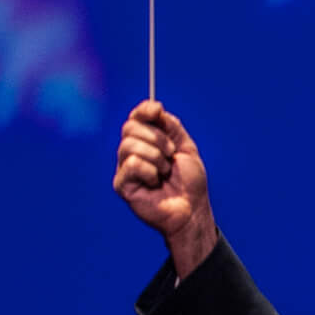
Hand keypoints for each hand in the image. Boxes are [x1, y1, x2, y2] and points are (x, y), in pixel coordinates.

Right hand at [114, 99, 218, 276]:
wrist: (193, 208)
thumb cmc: (190, 182)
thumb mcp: (186, 146)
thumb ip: (171, 126)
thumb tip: (154, 106)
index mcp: (146, 141)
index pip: (135, 117)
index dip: (143, 110)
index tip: (157, 110)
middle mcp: (132, 152)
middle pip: (130, 127)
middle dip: (157, 137)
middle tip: (171, 154)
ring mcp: (125, 168)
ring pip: (129, 145)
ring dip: (155, 156)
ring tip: (165, 171)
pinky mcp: (122, 184)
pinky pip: (131, 164)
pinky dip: (149, 171)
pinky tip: (155, 183)